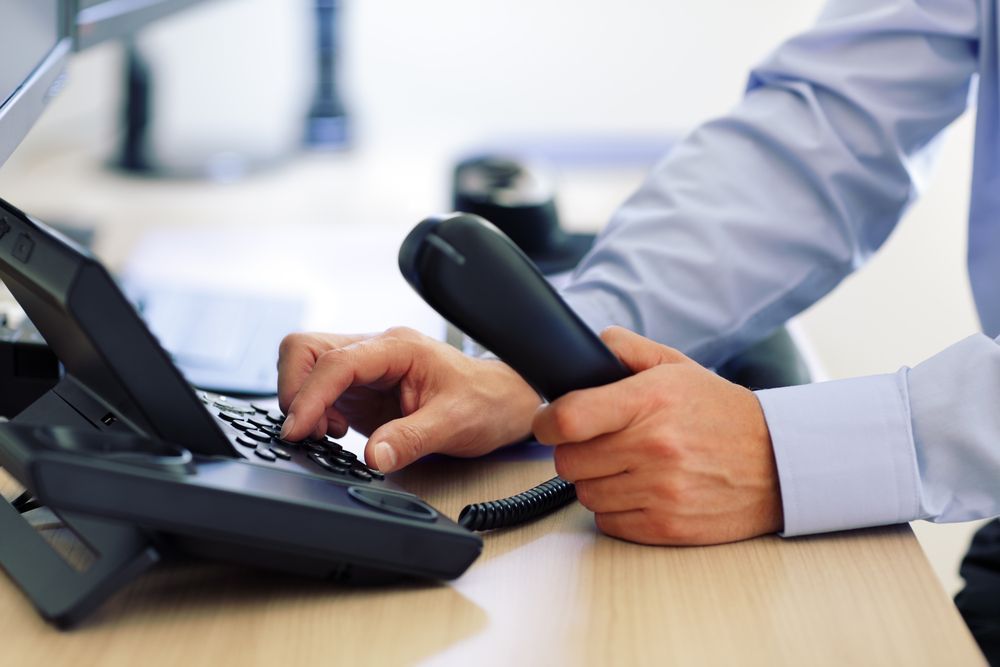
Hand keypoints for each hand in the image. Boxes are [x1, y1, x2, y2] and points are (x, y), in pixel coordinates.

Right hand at [277, 327, 541, 471]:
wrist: (501, 403)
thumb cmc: (485, 402)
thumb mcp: (454, 424)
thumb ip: (411, 439)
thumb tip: (372, 456)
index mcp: (397, 349)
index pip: (335, 361)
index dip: (309, 395)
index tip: (298, 429)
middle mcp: (376, 351)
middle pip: (305, 349)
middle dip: (295, 390)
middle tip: (307, 431)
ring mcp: (365, 369)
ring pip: (307, 366)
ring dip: (303, 402)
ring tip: (328, 433)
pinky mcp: (361, 389)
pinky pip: (320, 390)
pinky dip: (314, 412)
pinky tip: (338, 432)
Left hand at [532, 326, 782, 544]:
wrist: (778, 462)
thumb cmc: (720, 413)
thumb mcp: (678, 367)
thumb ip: (628, 349)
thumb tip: (590, 345)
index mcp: (650, 401)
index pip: (568, 418)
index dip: (546, 423)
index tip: (548, 424)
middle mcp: (653, 447)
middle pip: (568, 461)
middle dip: (575, 453)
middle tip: (598, 445)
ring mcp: (660, 490)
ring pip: (586, 494)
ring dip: (597, 482)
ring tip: (626, 468)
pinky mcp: (666, 527)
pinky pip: (609, 522)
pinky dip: (616, 510)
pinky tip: (640, 492)